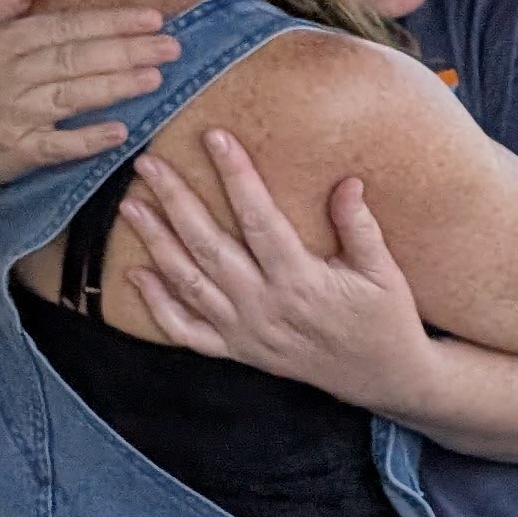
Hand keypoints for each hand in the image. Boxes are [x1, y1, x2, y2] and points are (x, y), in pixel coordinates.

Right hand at [0, 0, 173, 193]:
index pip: (63, 26)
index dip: (109, 22)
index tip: (153, 17)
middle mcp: (5, 76)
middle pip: (73, 59)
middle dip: (125, 51)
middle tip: (172, 46)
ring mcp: (9, 115)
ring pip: (70, 97)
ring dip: (114, 87)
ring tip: (156, 78)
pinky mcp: (13, 153)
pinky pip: (55, 146)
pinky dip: (86, 140)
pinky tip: (120, 132)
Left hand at [117, 128, 432, 412]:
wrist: (384, 378)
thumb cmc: (386, 320)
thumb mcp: (385, 273)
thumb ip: (361, 228)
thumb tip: (347, 182)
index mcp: (301, 282)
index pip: (259, 219)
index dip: (236, 176)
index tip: (216, 138)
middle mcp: (265, 306)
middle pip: (208, 245)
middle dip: (176, 201)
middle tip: (148, 165)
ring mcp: (246, 332)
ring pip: (188, 283)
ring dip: (156, 243)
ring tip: (131, 207)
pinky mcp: (239, 351)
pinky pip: (187, 331)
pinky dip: (158, 305)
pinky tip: (135, 275)